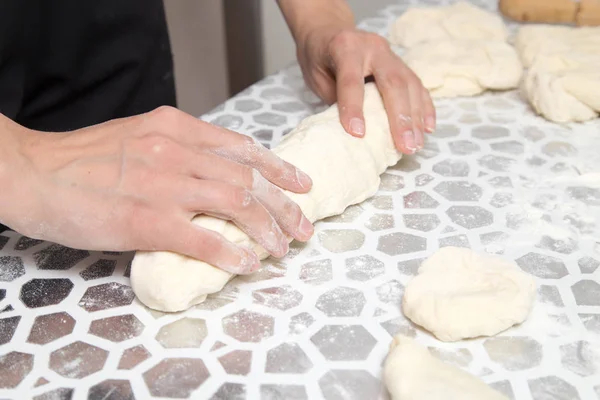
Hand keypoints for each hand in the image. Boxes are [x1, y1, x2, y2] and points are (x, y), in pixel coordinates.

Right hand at [0, 108, 313, 273]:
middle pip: (248, 179)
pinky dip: (231, 252)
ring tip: (282, 249)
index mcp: (175, 127)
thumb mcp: (137, 135)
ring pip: (236, 205)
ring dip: (267, 230)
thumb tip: (215, 172)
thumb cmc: (82, 158)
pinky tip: (246, 264)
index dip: (278, 168)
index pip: (242, 147)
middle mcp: (176, 151)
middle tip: (303, 227)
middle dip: (283, 206)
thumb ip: (177, 148)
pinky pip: (203, 238)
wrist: (33, 172)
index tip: (301, 184)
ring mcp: (164, 186)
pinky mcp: (147, 220)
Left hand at [296, 27, 435, 153]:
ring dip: (416, 118)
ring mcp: (390, 54)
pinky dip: (424, 107)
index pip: (351, 80)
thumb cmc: (319, 57)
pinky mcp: (401, 63)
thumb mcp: (317, 77)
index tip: (358, 134)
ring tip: (416, 144)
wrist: (329, 30)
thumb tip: (354, 131)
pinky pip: (417, 85)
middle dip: (400, 118)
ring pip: (409, 84)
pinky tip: (428, 127)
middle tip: (405, 145)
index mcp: (346, 48)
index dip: (354, 108)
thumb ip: (335, 99)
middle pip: (392, 82)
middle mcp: (373, 48)